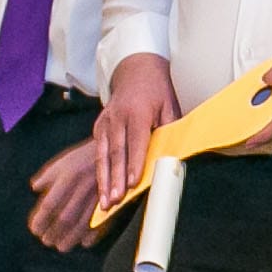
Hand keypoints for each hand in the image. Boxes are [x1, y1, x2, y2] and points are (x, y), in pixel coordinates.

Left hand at [24, 138, 104, 252]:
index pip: (49, 204)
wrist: (118, 151)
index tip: (35, 229)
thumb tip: (34, 188)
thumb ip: (47, 176)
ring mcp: (98, 197)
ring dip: (69, 239)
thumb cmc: (86, 157)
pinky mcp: (112, 202)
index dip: (40, 220)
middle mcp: (82, 188)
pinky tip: (84, 242)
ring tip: (61, 247)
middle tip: (46, 241)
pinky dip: (92, 236)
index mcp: (68, 177)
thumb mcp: (64, 161)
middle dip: (54, 233)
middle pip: (65, 218)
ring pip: (82, 225)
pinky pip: (101, 224)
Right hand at [92, 53, 178, 212]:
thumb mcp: (170, 106)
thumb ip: (170, 131)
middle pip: (116, 152)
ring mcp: (106, 122)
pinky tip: (102, 189)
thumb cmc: (156, 90)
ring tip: (105, 202)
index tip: (132, 183)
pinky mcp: (99, 127)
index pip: (136, 142)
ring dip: (104, 180)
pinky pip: (98, 152)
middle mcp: (118, 117)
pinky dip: (100, 172)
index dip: (134, 164)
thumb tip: (173, 157)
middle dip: (115, 179)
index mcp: (138, 111)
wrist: (135, 69)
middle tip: (115, 200)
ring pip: (103, 155)